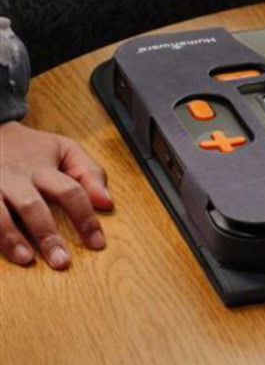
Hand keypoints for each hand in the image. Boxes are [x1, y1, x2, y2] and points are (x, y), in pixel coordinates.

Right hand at [0, 122, 112, 268]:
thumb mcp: (65, 150)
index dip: (85, 218)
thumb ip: (90, 173)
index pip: (71, 192)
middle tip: (62, 262)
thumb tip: (107, 203)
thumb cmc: (31, 147)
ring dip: (11, 238)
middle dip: (47, 235)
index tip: (97, 244)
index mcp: (42, 168)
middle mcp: (15, 178)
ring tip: (26, 259)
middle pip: (32, 207)